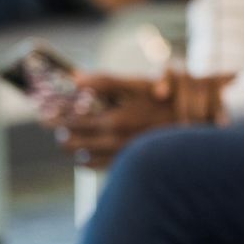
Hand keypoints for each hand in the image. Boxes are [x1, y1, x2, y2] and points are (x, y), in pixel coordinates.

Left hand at [49, 69, 231, 164]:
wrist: (199, 128)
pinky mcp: (132, 162)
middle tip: (48, 124)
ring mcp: (124, 153)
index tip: (43, 110)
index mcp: (114, 118)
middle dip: (60, 130)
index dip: (56, 113)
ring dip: (72, 147)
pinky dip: (88, 163)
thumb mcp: (139, 84)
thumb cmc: (171, 102)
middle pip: (75, 138)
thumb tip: (74, 76)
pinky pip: (102, 166)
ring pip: (86, 154)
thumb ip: (106, 81)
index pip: (73, 118)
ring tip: (64, 141)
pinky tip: (83, 160)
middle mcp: (116, 139)